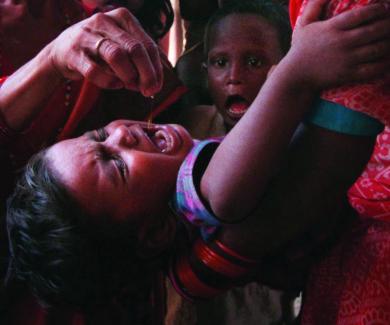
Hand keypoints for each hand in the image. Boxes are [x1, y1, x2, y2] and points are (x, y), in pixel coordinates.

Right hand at [48, 8, 162, 95]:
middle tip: (148, 91)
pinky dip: (108, 82)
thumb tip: (155, 82)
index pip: (148, 44)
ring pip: (116, 56)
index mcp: (123, 18)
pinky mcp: (73, 53)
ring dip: (128, 76)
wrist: (62, 50)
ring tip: (129, 85)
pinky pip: (95, 71)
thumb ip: (140, 59)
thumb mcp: (122, 46)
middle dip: (146, 74)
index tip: (157, 86)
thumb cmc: (100, 50)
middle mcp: (105, 21)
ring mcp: (87, 35)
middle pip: (135, 49)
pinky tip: (114, 85)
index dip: (155, 69)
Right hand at [289, 0, 389, 87]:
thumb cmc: (300, 50)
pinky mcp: (348, 74)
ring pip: (377, 49)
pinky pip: (373, 68)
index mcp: (333, 28)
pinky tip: (387, 59)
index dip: (378, 9)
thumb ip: (314, 6)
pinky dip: (385, 63)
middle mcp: (342, 42)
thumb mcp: (304, 25)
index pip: (362, 14)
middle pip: (375, 30)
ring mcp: (346, 59)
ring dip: (389, 43)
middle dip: (388, 25)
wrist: (295, 77)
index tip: (385, 8)